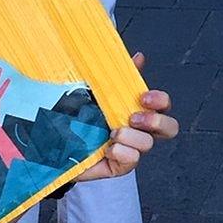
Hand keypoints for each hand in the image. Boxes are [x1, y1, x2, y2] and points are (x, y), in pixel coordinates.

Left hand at [76, 52, 178, 180]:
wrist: (53, 143)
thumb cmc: (76, 116)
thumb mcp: (94, 93)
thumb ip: (117, 77)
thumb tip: (138, 57)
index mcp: (136, 110)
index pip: (163, 105)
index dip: (160, 100)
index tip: (142, 96)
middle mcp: (138, 131)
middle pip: (169, 128)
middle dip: (155, 121)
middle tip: (132, 118)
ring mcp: (130, 149)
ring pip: (147, 144)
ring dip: (130, 137)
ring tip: (111, 134)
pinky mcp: (119, 166)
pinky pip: (132, 161)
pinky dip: (121, 153)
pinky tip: (107, 150)